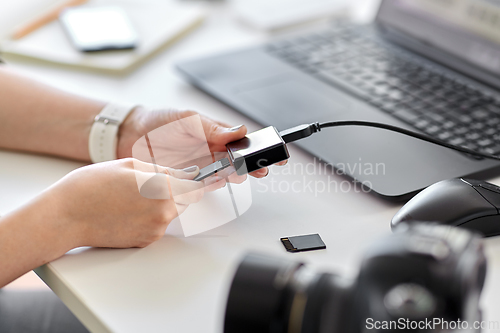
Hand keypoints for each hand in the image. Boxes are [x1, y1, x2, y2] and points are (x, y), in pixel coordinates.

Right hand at [43, 158, 214, 247]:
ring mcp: (155, 229)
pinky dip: (150, 217)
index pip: (196, 186)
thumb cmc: (91, 186)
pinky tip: (128, 209)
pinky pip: (158, 225)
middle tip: (150, 182)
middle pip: (185, 200)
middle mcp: (164, 212)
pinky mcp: (145, 241)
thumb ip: (163, 170)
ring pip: (171, 212)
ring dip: (162, 203)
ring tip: (133, 196)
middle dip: (175, 190)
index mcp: (163, 188)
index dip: (195, 180)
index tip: (194, 177)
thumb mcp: (130, 165)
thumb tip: (186, 173)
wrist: (65, 216)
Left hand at [116, 108, 285, 179]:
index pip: (242, 142)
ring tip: (239, 175)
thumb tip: (238, 131)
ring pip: (225, 175)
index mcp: (215, 134)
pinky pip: (205, 186)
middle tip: (261, 169)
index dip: (258, 148)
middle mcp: (211, 151)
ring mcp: (201, 166)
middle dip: (253, 166)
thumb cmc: (159, 122)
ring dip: (234, 176)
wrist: (130, 135)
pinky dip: (213, 186)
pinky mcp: (187, 179)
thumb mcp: (187, 118)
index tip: (271, 152)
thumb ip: (212, 127)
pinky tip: (218, 183)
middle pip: (239, 162)